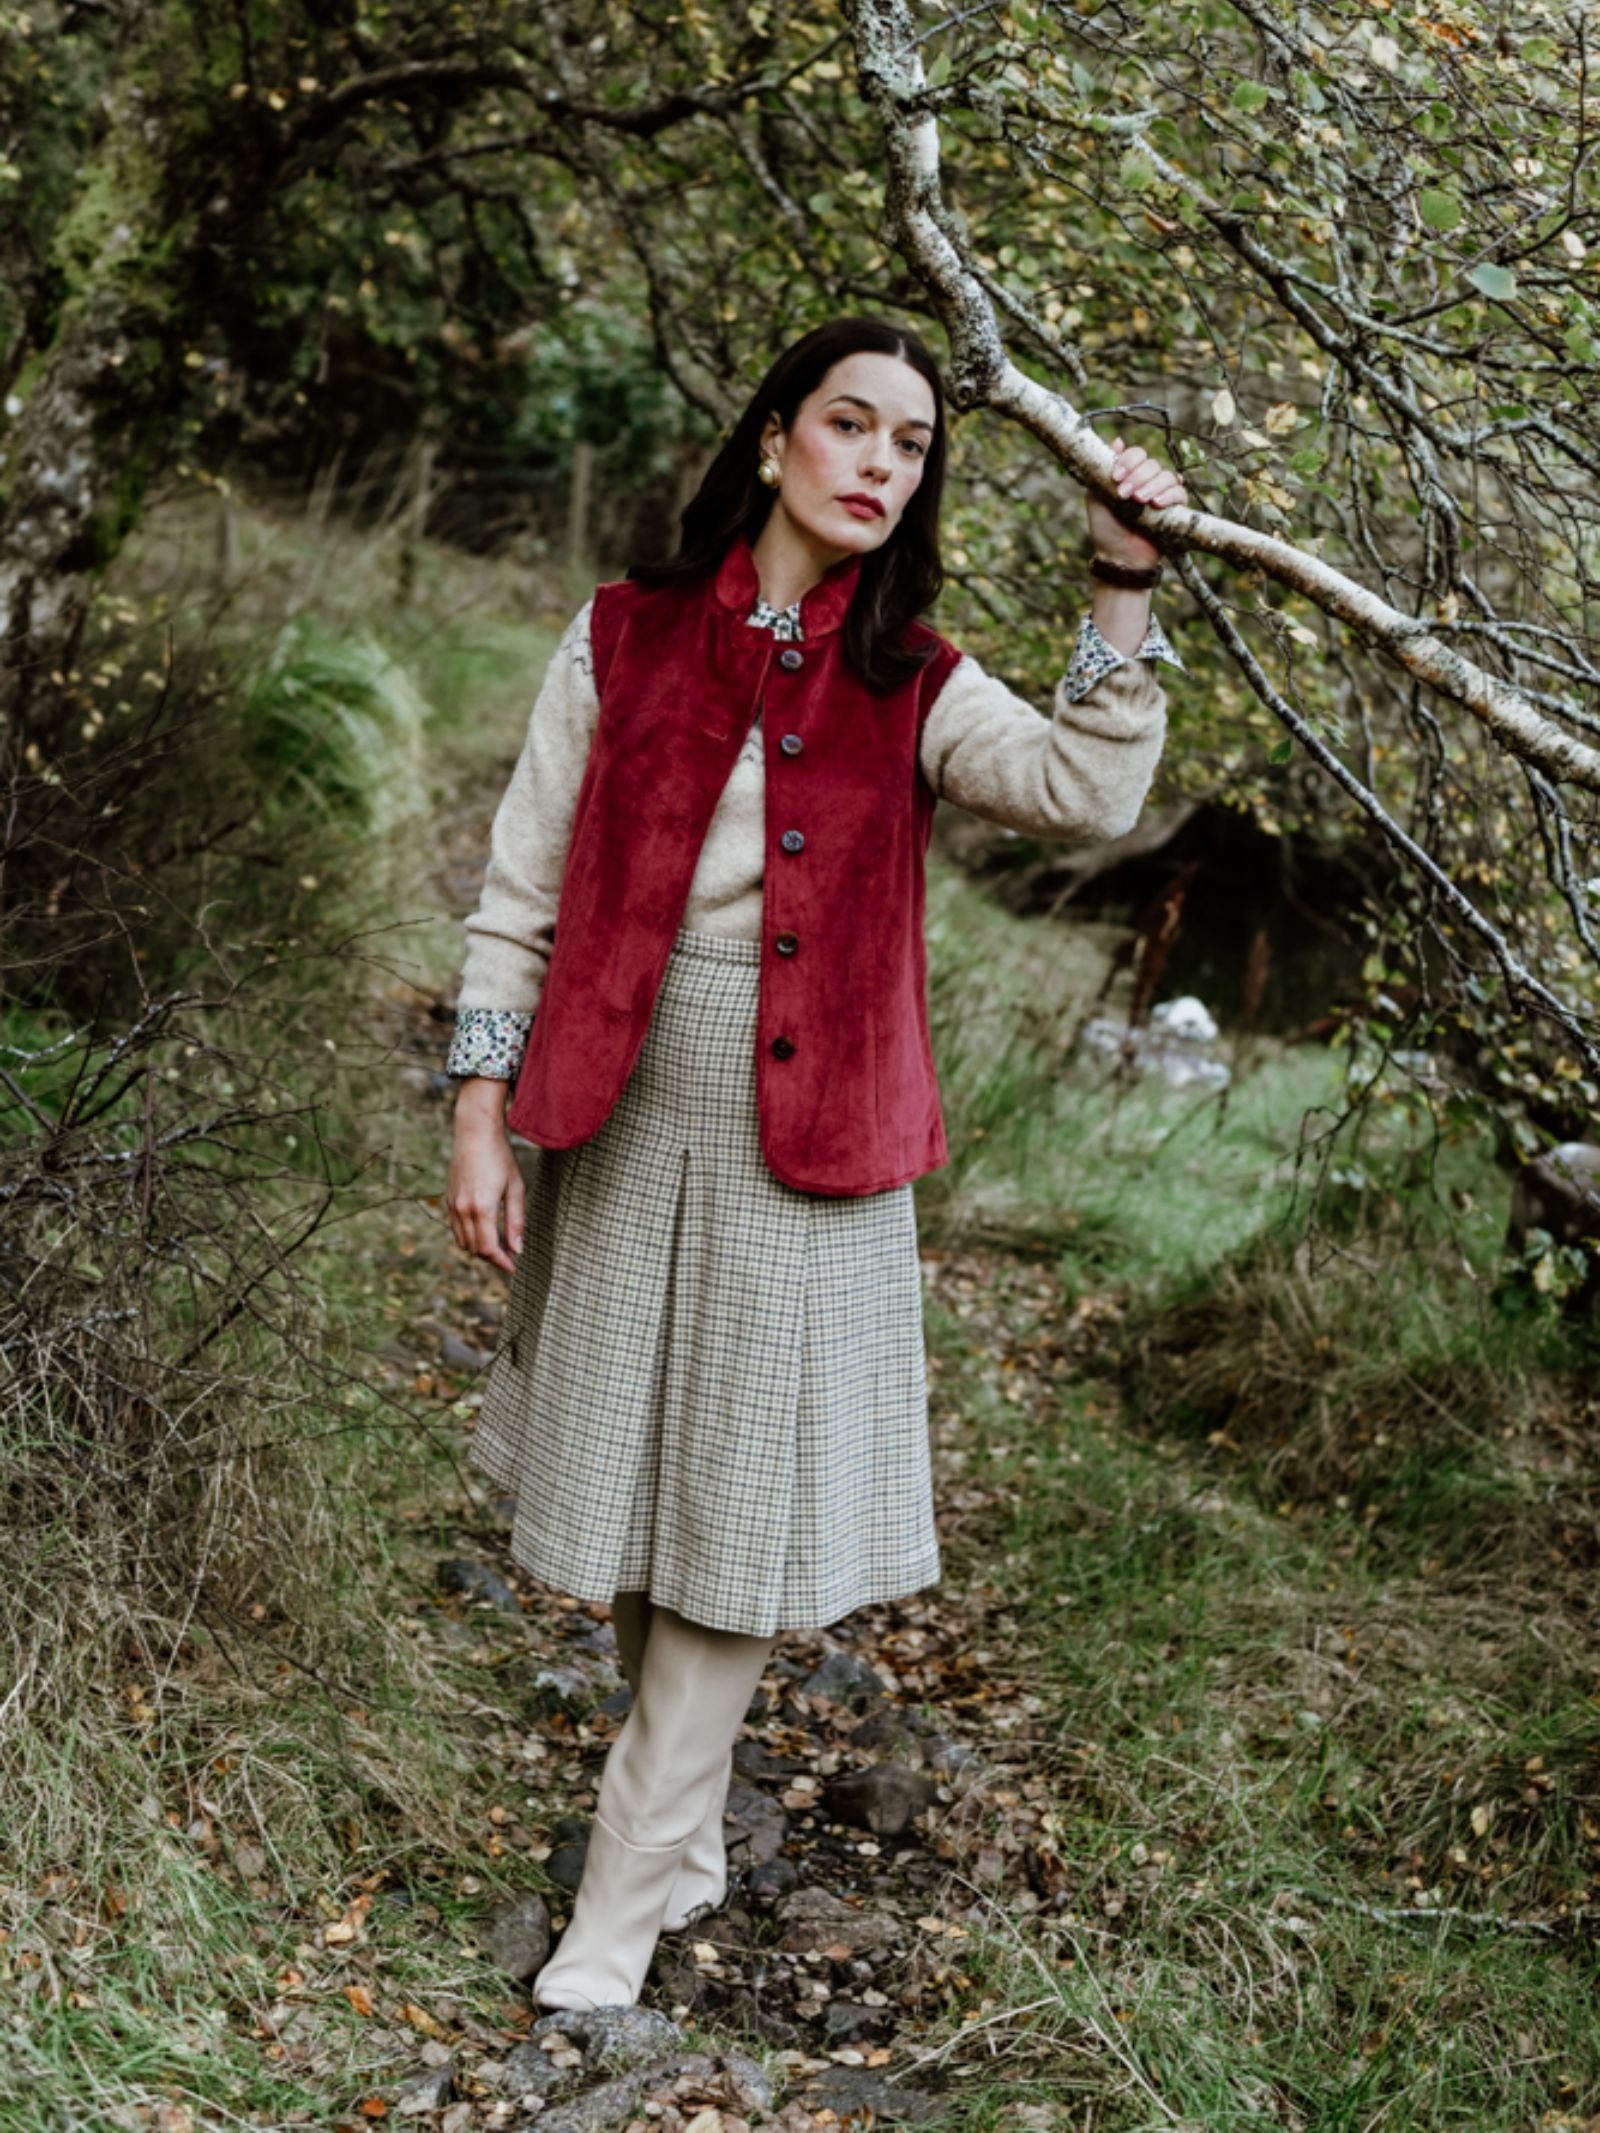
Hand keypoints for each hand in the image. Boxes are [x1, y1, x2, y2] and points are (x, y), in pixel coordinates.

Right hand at [447, 1084, 525, 1272]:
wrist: (474, 1134)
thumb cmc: (500, 1157)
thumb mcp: (516, 1188)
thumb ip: (516, 1220)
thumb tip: (517, 1248)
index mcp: (482, 1208)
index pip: (488, 1248)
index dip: (501, 1263)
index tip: (513, 1268)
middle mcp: (463, 1210)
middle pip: (475, 1249)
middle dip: (492, 1258)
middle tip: (510, 1257)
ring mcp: (453, 1205)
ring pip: (463, 1241)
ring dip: (479, 1248)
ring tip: (499, 1246)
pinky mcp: (449, 1199)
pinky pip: (456, 1229)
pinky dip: (468, 1236)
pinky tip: (484, 1231)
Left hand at [1085, 435, 1187, 569]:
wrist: (1118, 556)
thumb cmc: (1105, 528)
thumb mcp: (1096, 498)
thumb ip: (1103, 470)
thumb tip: (1117, 441)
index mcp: (1130, 475)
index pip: (1136, 455)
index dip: (1128, 462)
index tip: (1116, 478)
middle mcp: (1147, 481)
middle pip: (1152, 464)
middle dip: (1138, 477)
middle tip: (1126, 495)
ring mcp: (1162, 493)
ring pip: (1166, 476)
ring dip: (1152, 485)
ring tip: (1140, 501)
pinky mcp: (1175, 509)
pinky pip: (1180, 492)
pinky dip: (1169, 494)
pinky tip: (1157, 503)